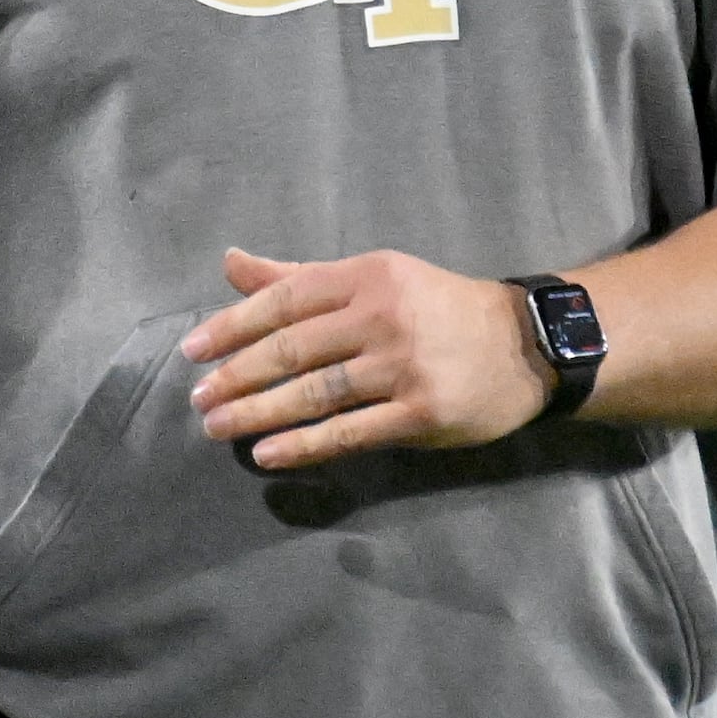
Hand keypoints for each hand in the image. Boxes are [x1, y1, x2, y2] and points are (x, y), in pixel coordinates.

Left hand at [182, 247, 550, 470]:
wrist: (524, 344)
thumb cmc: (435, 309)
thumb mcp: (372, 278)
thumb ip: (300, 276)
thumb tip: (230, 263)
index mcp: (365, 276)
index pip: (285, 299)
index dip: (233, 325)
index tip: (192, 351)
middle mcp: (381, 316)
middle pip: (293, 349)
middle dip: (237, 375)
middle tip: (198, 399)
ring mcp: (403, 366)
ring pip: (315, 393)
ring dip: (258, 412)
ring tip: (219, 427)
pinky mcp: (422, 411)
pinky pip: (350, 431)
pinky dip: (303, 444)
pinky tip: (267, 453)